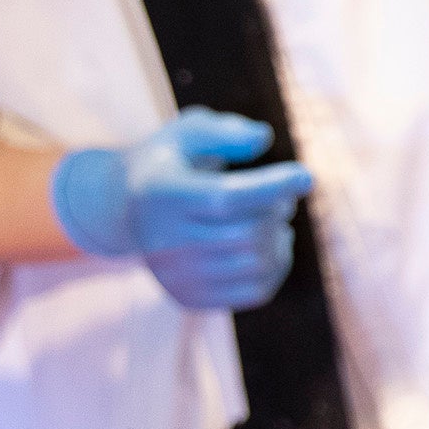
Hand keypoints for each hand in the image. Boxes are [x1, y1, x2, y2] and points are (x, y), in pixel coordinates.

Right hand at [49, 108, 314, 312]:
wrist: (124, 210)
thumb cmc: (172, 162)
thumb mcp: (188, 132)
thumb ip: (224, 131)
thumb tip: (262, 138)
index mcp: (159, 195)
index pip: (224, 198)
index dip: (271, 187)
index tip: (305, 176)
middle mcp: (161, 241)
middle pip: (247, 234)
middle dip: (278, 209)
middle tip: (281, 196)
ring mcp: (174, 275)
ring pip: (256, 265)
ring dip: (279, 236)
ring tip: (273, 216)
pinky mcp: (189, 297)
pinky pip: (256, 291)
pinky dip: (277, 265)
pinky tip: (270, 243)